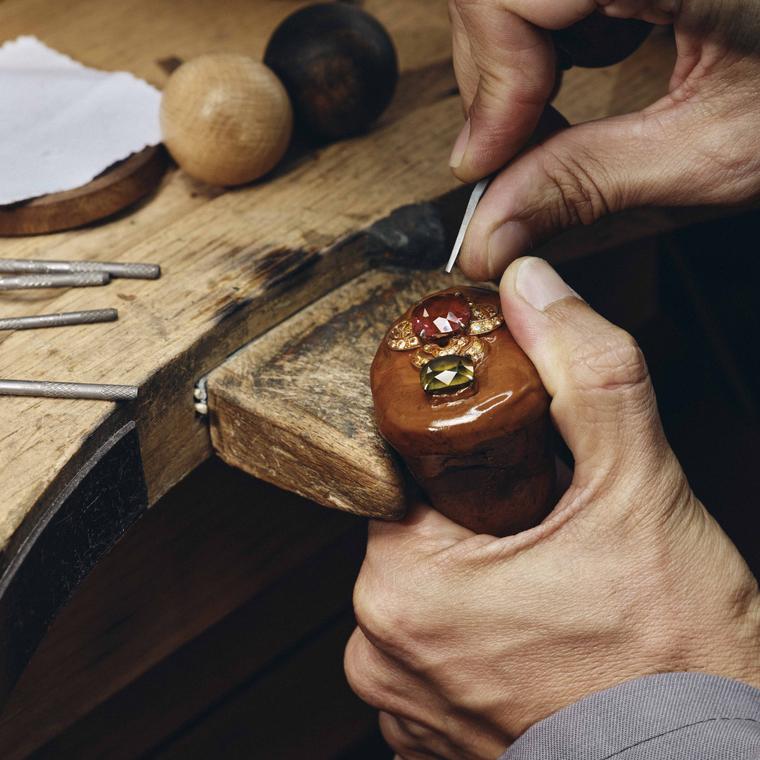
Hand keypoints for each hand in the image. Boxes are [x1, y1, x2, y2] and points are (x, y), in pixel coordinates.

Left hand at [344, 257, 759, 759]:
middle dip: (476, 516)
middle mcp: (379, 650)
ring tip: (550, 591)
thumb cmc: (674, 654)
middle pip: (416, 530)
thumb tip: (530, 287)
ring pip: (428, 590)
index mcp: (401, 585)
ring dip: (479, 577)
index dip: (459, 452)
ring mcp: (399, 704)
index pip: (402, 471)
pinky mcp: (427, 737)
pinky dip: (478, 633)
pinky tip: (536, 635)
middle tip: (546, 529)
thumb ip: (581, 370)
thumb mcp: (635, 485)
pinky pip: (437, 649)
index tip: (506, 458)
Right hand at [449, 0, 759, 279]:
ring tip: (562, 110)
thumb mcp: (718, 150)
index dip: (491, 84)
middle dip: (495, 76)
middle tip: (516, 155)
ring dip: (524, 53)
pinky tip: (602, 53)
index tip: (489, 166)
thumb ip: (588, 187)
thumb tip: (489, 235)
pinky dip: (558, 26)